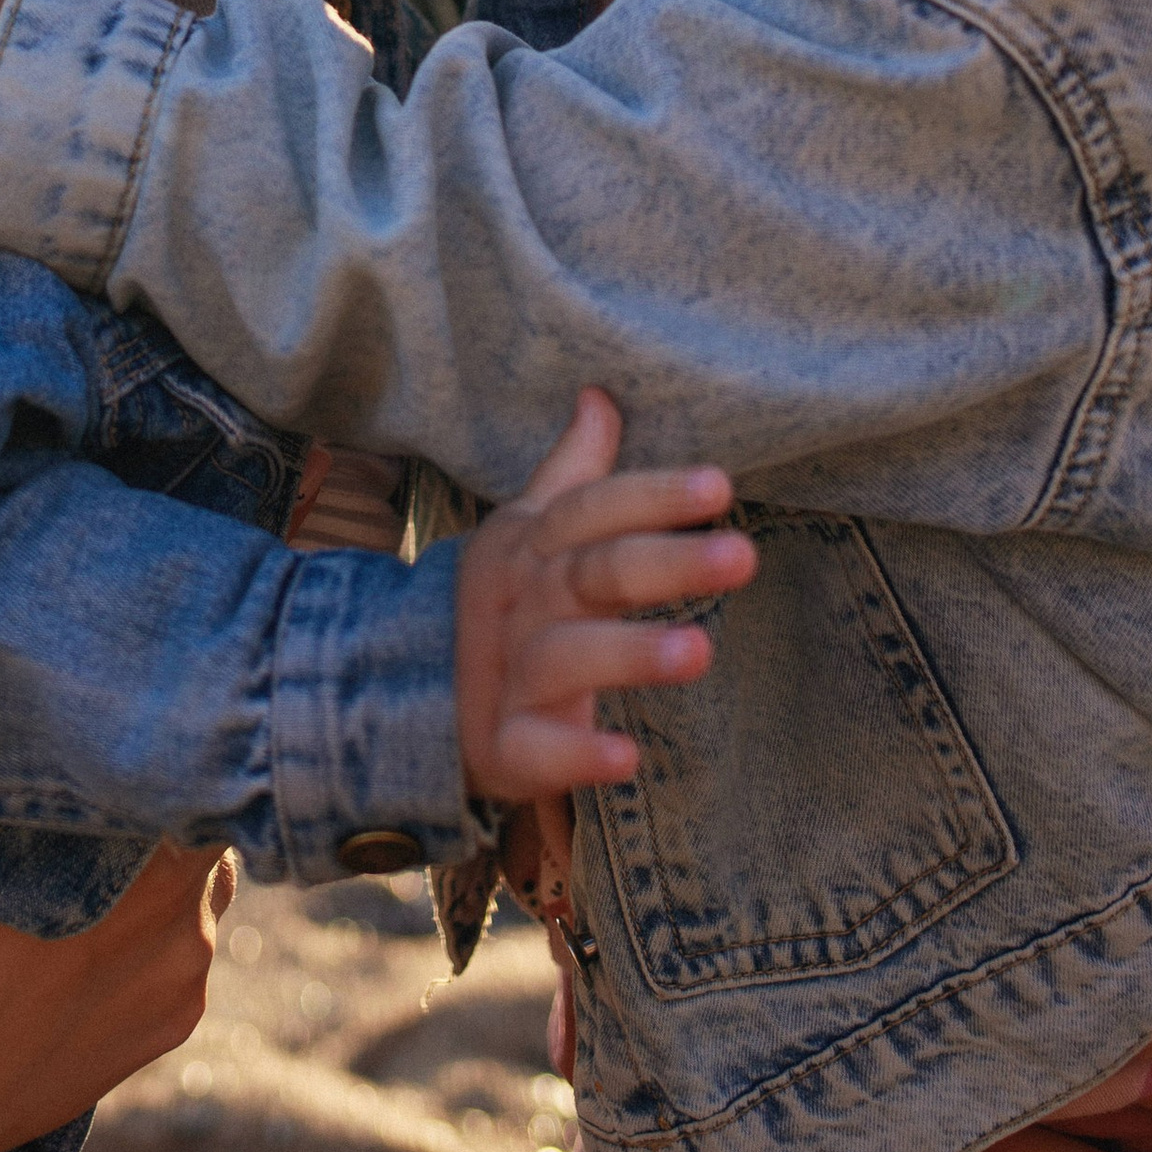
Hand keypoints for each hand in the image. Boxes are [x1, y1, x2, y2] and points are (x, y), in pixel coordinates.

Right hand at [455, 390, 752, 803]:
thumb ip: (573, 472)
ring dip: (631, 652)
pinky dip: (576, 753)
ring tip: (700, 650)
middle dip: (665, 563)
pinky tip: (625, 756)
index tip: (719, 487)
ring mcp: (509, 674)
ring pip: (568, 656)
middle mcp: (522, 602)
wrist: (409, 691)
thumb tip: (601, 394)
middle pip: (593, 573)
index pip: (591, 509)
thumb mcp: (528, 530)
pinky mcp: (504, 746)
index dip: (651, 496)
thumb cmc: (506, 605)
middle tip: (743, 556)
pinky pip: (536, 749)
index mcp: (531, 545)